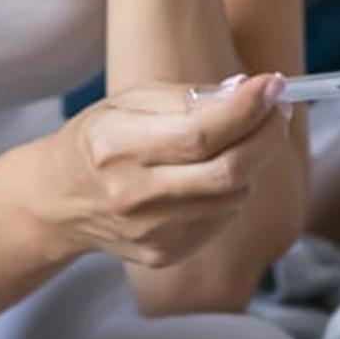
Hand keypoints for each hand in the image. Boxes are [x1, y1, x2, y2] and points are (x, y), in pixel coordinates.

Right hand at [38, 74, 287, 269]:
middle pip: (228, 170)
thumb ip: (188, 96)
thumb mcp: (129, 101)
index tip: (274, 85)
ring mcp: (151, 231)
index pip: (200, 133)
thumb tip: (250, 91)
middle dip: (267, 134)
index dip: (246, 109)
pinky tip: (211, 174)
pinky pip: (223, 217)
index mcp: (117, 146)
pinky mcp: (165, 253)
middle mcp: (134, 194)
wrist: (59, 201)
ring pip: (235, 195)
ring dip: (251, 161)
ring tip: (239, 138)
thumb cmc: (100, 139)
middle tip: (279, 109)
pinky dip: (231, 189)